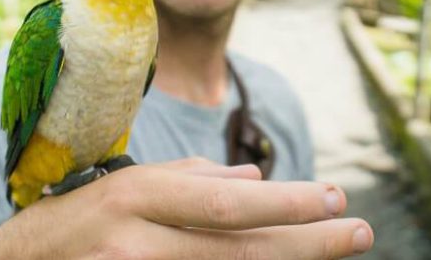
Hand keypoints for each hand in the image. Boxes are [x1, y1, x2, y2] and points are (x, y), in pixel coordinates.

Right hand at [0, 158, 373, 258]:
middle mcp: (135, 241)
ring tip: (330, 250)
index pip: (229, 203)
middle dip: (308, 242)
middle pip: (240, 248)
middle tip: (358, 231)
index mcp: (136, 196)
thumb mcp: (124, 187)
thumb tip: (252, 180)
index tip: (337, 198)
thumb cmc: (73, 222)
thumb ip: (188, 181)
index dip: (290, 204)